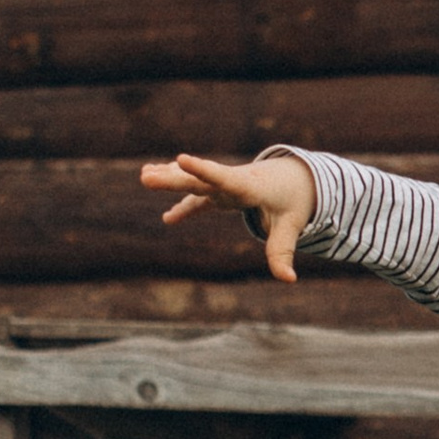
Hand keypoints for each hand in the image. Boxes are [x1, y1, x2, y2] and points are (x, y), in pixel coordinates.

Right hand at [136, 149, 317, 282]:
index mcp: (248, 186)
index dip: (202, 169)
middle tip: (146, 176)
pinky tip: (167, 218)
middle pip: (199, 181)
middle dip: (173, 179)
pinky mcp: (219, 192)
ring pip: (193, 182)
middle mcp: (231, 182)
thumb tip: (288, 279)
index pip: (223, 177)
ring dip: (169, 179)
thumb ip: (282, 251)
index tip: (180, 159)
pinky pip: (197, 197)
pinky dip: (181, 203)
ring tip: (144, 175)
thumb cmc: (293, 201)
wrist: (294, 178)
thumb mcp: (291, 225)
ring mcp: (222, 186)